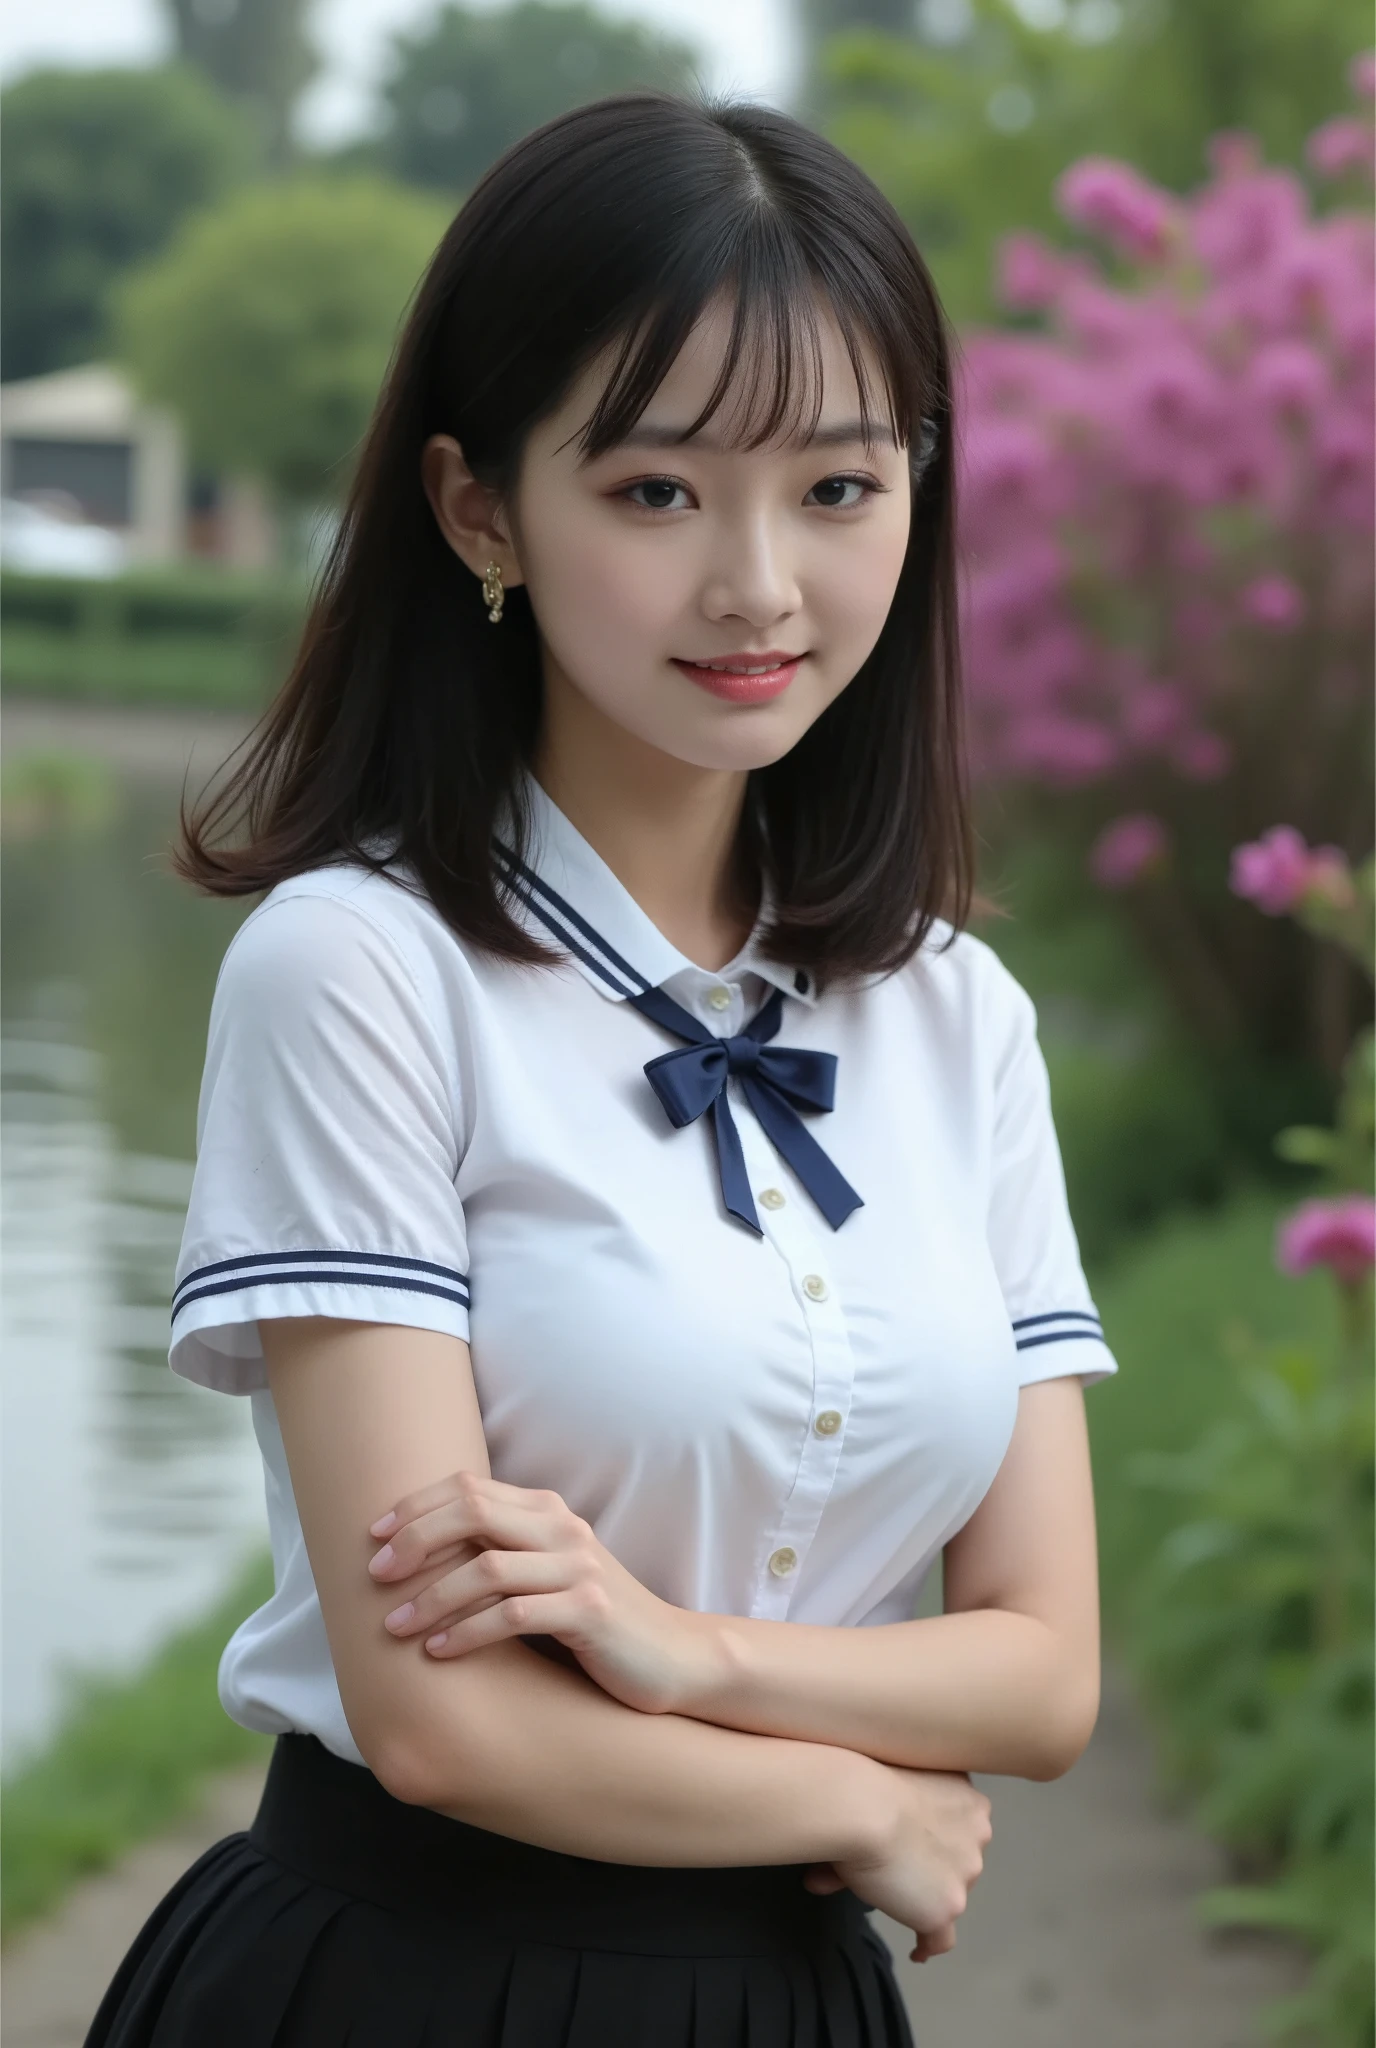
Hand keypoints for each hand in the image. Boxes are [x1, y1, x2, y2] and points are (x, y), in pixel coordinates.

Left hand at [367, 1469, 721, 1714]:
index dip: (415, 1506)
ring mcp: (579, 1568)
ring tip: (394, 1626)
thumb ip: (501, 1553)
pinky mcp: (590, 1611)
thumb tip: (419, 1557)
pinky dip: (468, 1632)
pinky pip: (514, 1615)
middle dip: (415, 1539)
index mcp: (547, 1511)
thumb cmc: (593, 1620)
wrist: (671, 1657)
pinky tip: (439, 1652)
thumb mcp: (547, 1574)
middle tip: (376, 1575)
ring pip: (486, 1568)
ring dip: (431, 1597)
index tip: (374, 1537)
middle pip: (472, 1511)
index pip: (468, 1487)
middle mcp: (563, 1529)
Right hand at [801, 1769, 990, 1963]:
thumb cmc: (866, 1781)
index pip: (958, 1827)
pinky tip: (916, 1951)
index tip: (907, 1839)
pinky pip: (942, 1936)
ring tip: (881, 1892)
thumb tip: (823, 1873)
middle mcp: (978, 1834)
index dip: (930, 1835)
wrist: (863, 1805)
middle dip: (927, 1865)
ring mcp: (966, 1873)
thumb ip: (874, 1823)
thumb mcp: (885, 1787)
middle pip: (957, 1860)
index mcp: (967, 1797)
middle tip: (888, 1863)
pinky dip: (928, 1943)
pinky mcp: (948, 1906)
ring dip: (921, 1895)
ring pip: (948, 1892)